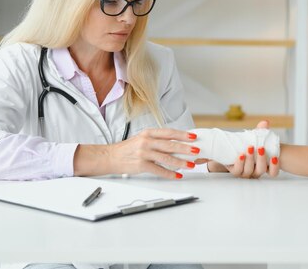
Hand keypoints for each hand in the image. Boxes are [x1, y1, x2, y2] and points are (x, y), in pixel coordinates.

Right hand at [74, 128, 198, 178]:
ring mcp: (144, 153)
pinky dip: (169, 173)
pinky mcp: (141, 165)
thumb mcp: (142, 138)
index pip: (169, 132)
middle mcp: (147, 141)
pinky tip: (177, 175)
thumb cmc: (128, 148)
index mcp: (148, 133)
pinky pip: (159, 170)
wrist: (110, 157)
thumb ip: (157, 139)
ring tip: (190, 165)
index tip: (194, 137)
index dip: (183, 134)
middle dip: (185, 148)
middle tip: (197, 150)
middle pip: (170, 144)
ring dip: (180, 162)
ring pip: (166, 158)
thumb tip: (176, 142)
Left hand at [226, 120, 279, 178]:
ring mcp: (245, 173)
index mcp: (264, 166)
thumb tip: (265, 123)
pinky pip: (237, 170)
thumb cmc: (247, 145)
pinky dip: (240, 163)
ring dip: (250, 160)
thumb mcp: (255, 138)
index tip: (274, 157)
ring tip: (250, 148)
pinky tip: (241, 155)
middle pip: (261, 170)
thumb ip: (261, 132)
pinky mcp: (235, 171)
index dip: (275, 167)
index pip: (273, 172)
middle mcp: (255, 172)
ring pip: (249, 171)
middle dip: (261, 159)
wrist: (231, 151)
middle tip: (261, 148)